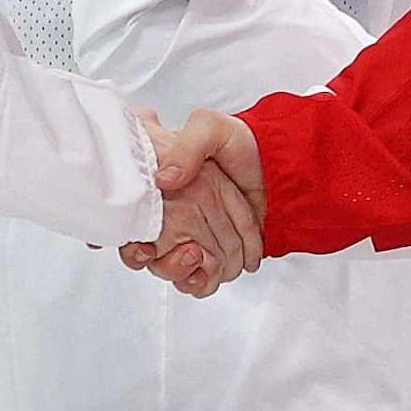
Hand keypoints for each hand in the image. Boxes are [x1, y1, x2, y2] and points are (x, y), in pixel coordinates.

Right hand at [124, 109, 263, 295]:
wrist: (281, 164)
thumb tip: (164, 178)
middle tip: (191, 253)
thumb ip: (188, 147)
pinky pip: (200, 276)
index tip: (145, 249)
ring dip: (185, 275)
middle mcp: (166, 214)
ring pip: (171, 270)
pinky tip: (216, 273)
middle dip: (167, 262)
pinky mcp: (211, 249)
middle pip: (150, 254)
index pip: (129, 224)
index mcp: (155, 188)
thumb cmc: (241, 143)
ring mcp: (188, 234)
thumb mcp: (211, 129)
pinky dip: (205, 280)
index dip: (132, 243)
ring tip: (204, 263)